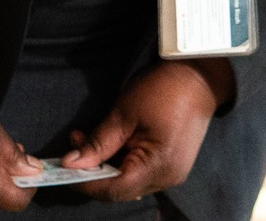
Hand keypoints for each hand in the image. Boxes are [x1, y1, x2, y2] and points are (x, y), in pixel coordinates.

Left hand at [64, 60, 234, 201]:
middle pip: (120, 189)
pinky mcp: (173, 165)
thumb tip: (70, 163)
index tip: (64, 166)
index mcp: (158, 166)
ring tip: (90, 141)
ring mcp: (173, 174)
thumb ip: (98, 142)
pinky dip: (122, 162)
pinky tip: (113, 143)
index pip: (113, 189)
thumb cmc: (164, 89)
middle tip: (75, 144)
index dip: (85, 181)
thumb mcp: (125, 113)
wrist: (201, 75)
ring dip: (106, 166)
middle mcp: (168, 178)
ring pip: (129, 183)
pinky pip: (141, 173)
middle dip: (93, 172)